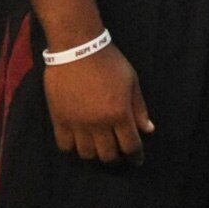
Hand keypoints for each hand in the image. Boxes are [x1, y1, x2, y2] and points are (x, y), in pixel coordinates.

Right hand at [43, 40, 149, 163]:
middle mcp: (99, 124)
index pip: (131, 146)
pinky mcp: (59, 119)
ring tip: (97, 148)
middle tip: (117, 153)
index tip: (136, 160)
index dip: (136, 157)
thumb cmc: (109, 62)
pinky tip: (77, 142)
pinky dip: (72, 148)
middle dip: (116, 158)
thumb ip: (139, 108)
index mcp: (120, 114)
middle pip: (108, 156)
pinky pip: (64, 145)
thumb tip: (148, 130)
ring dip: (94, 155)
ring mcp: (77, 123)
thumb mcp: (131, 81)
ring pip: (87, 154)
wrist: (76, 47)